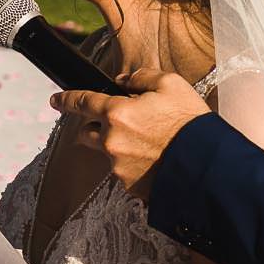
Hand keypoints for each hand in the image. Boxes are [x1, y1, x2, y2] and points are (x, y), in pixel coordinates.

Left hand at [52, 70, 209, 199]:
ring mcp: (118, 166)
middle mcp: (112, 141)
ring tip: (150, 143)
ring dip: (119, 146)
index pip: (82, 102)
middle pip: (86, 133)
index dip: (66, 100)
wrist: (208, 165)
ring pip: (107, 153)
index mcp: (118, 113)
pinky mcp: (129, 185)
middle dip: (95, 127)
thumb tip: (123, 82)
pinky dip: (133, 164)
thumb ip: (141, 77)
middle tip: (119, 123)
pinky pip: (123, 171)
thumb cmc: (190, 123)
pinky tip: (155, 159)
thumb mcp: (171, 84)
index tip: (55, 100)